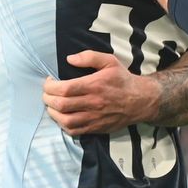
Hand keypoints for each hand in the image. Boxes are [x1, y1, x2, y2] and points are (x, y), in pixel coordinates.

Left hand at [43, 51, 159, 135]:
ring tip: (51, 105)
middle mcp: (93, 103)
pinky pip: (74, 131)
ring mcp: (94, 118)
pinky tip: (61, 116)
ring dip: (53, 113)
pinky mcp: (96, 128)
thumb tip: (69, 59)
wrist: (140, 100)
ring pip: (65, 120)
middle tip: (47, 93)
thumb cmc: (122, 80)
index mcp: (94, 85)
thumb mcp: (110, 61)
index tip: (49, 81)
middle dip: (48, 98)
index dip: (50, 86)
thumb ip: (89, 57)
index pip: (64, 89)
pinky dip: (63, 125)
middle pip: (61, 105)